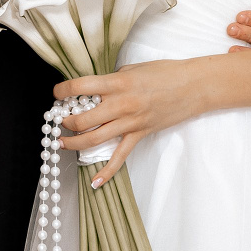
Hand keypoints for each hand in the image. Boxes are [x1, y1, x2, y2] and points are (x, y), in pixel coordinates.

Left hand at [54, 59, 206, 186]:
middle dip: (65, 122)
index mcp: (117, 82)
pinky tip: (95, 182)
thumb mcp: (132, 69)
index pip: (79, 87)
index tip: (56, 94)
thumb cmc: (165, 72)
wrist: (193, 86)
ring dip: (74, 143)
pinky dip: (107, 172)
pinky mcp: (140, 134)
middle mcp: (120, 103)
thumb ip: (111, 80)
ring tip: (62, 142)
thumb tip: (94, 89)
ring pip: (95, 139)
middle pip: (82, 119)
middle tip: (59, 121)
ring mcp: (130, 122)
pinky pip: (120, 156)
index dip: (62, 91)